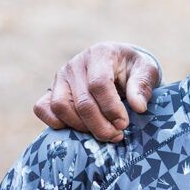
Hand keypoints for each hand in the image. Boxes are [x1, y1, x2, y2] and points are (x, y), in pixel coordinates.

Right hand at [32, 42, 160, 141]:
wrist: (119, 65)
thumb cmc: (133, 69)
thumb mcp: (147, 71)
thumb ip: (143, 86)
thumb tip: (138, 107)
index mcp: (100, 54)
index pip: (99, 84)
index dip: (111, 108)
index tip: (124, 124)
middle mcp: (76, 64)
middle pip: (82, 101)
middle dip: (100, 125)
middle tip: (116, 136)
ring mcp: (60, 77)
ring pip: (61, 107)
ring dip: (81, 127)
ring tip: (103, 133)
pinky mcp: (51, 90)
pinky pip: (42, 108)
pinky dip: (57, 123)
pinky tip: (80, 129)